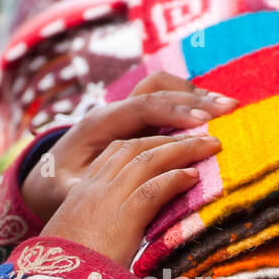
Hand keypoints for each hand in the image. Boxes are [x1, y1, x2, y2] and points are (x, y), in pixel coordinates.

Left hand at [20, 71, 236, 224]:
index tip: (201, 123)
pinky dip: (191, 102)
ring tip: (228, 106)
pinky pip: (168, 100)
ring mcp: (127, 111)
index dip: (171, 112)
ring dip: (196, 95)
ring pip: (164, 88)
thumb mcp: (63, 188)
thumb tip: (88, 190)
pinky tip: (216, 113)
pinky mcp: (138, 118)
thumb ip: (77, 188)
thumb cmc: (59, 181)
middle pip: (157, 91)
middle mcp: (115, 110)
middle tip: (227, 110)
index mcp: (100, 123)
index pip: (140, 108)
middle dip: (192, 99)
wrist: (50, 171)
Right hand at [40, 133, 221, 267]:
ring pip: (147, 160)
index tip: (170, 141)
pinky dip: (175, 179)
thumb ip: (98, 228)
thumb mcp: (78, 239)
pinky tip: (194, 176)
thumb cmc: (65, 271)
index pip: (115, 151)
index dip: (146, 142)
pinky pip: (153, 189)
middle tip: (199, 135)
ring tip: (209, 145)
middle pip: (134, 147)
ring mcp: (106, 199)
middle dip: (169, 138)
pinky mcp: (122, 218)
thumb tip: (120, 236)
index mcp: (81, 191)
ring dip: (182, 149)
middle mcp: (93, 188)